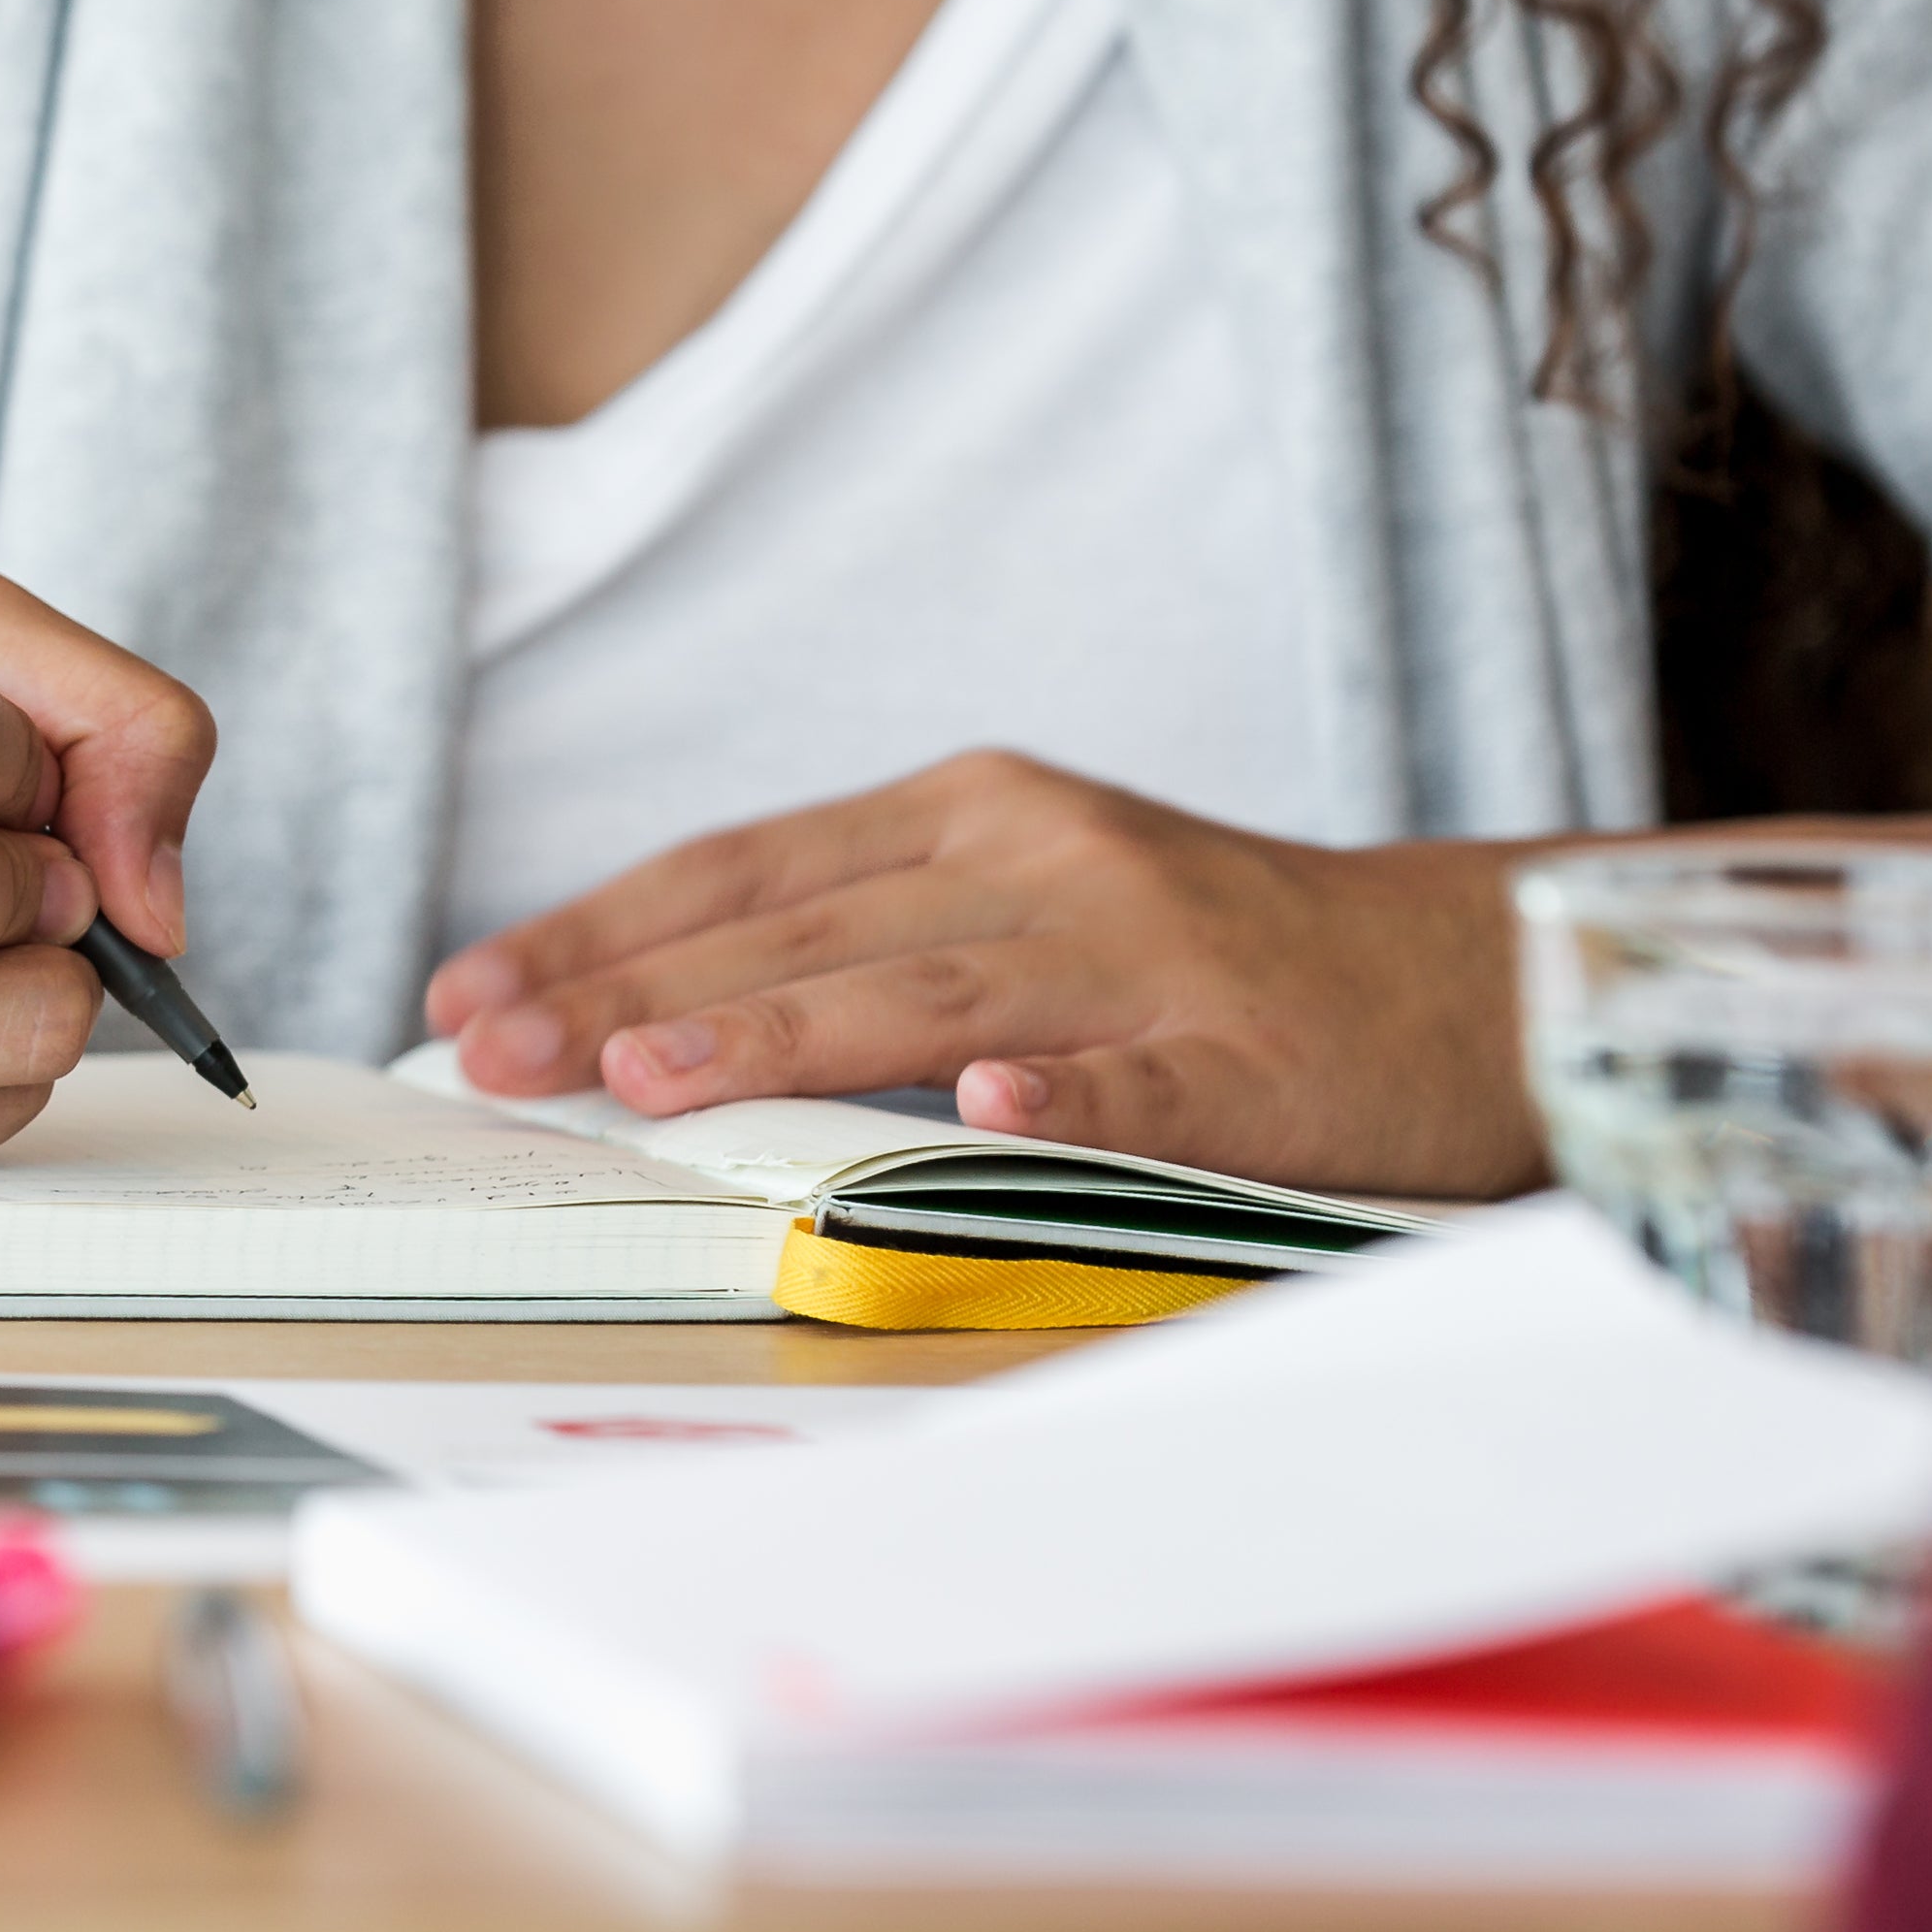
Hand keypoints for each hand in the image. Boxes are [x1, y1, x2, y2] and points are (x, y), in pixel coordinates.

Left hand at [421, 750, 1545, 1195]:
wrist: (1466, 975)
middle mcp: (1041, 860)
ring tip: (651, 1070)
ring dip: (785, 1030)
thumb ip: (858, 943)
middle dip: (628, 988)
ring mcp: (1148, 956)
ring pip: (936, 993)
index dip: (594, 926)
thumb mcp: (1017, 906)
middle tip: (495, 1052)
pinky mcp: (1248, 1057)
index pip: (741, 868)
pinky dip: (1064, 1095)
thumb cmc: (1203, 960)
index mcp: (968, 816)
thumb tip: (642, 1014)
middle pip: (802, 924)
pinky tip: (986, 1115)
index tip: (465, 993)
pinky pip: (1141, 1083)